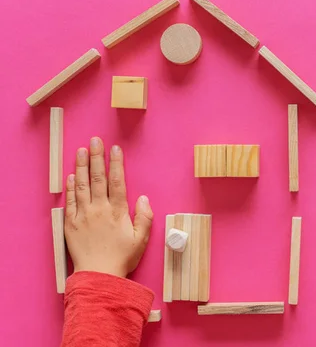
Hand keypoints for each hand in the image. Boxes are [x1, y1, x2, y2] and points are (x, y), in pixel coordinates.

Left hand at [64, 137, 153, 277]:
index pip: (117, 181)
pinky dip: (71, 187)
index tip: (115, 149)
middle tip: (95, 140)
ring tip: (81, 151)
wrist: (99, 275)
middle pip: (98, 178)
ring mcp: (83, 215)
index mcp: (118, 211)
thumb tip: (143, 197)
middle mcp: (99, 209)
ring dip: (82, 166)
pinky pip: (70, 201)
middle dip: (97, 157)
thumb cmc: (122, 258)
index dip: (116, 163)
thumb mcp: (141, 239)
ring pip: (82, 186)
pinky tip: (72, 176)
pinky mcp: (71, 224)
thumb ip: (144, 216)